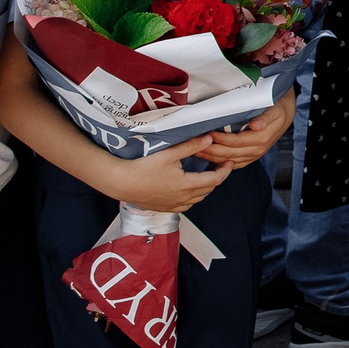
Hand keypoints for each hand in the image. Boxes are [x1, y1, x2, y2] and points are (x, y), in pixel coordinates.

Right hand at [104, 138, 235, 214]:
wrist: (120, 182)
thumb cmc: (142, 167)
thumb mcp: (169, 154)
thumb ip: (190, 146)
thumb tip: (209, 139)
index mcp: (186, 185)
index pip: (215, 179)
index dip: (225, 170)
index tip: (229, 162)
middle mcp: (182, 198)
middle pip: (208, 189)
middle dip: (216, 177)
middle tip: (218, 165)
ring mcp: (173, 205)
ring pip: (198, 199)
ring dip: (205, 188)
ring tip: (205, 175)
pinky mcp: (164, 208)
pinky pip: (185, 206)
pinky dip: (192, 197)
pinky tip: (188, 189)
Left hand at [190, 92, 294, 167]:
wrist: (284, 115)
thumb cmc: (277, 109)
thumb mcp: (275, 109)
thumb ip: (265, 117)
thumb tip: (255, 125)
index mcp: (262, 138)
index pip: (235, 142)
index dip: (220, 139)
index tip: (207, 133)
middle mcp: (257, 150)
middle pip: (229, 154)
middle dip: (210, 150)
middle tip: (194, 145)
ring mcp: (253, 155)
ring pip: (229, 160)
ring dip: (211, 157)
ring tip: (196, 152)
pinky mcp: (250, 157)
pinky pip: (233, 164)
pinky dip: (220, 163)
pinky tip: (208, 159)